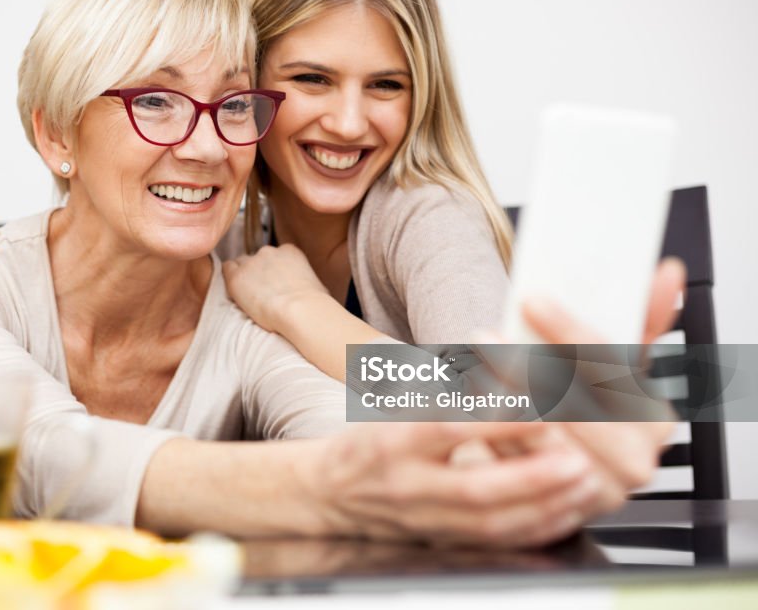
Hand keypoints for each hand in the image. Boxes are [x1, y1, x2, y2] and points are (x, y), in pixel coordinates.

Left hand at [222, 245, 328, 333]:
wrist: (300, 310)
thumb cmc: (314, 304)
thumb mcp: (316, 285)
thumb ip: (305, 280)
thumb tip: (309, 289)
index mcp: (290, 251)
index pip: (274, 256)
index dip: (271, 271)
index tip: (273, 285)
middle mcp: (269, 251)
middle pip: (255, 259)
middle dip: (256, 274)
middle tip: (260, 294)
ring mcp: (251, 262)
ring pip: (239, 265)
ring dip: (243, 278)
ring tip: (249, 298)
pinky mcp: (236, 276)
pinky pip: (226, 270)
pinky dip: (230, 280)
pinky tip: (236, 293)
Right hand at [308, 422, 602, 547]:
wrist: (329, 492)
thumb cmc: (369, 441)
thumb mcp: (395, 405)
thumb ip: (448, 394)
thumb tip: (506, 373)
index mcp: (395, 440)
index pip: (451, 428)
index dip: (500, 420)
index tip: (543, 406)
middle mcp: (407, 484)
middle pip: (477, 486)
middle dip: (534, 476)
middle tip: (578, 459)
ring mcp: (424, 518)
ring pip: (492, 521)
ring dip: (545, 505)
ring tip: (583, 484)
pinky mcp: (441, 539)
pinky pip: (495, 540)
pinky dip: (535, 527)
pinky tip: (564, 511)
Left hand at [475, 258, 686, 515]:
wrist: (549, 467)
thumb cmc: (578, 408)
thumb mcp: (607, 366)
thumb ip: (640, 322)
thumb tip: (669, 275)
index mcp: (653, 420)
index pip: (611, 367)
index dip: (568, 330)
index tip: (532, 301)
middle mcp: (634, 462)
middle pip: (576, 404)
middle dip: (527, 367)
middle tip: (488, 336)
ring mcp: (595, 491)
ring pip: (542, 435)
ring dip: (500, 395)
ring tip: (470, 363)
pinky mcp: (554, 509)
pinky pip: (516, 465)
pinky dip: (489, 431)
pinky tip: (469, 404)